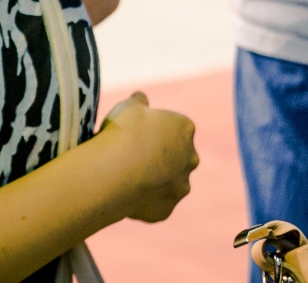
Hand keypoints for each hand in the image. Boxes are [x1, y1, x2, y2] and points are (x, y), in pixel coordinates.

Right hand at [100, 93, 197, 221]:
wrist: (117, 171)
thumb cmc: (124, 133)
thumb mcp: (128, 107)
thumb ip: (137, 102)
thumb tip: (140, 97)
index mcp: (184, 129)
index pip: (176, 129)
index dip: (156, 133)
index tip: (138, 136)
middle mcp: (190, 158)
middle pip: (178, 157)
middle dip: (161, 159)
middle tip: (134, 160)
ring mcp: (180, 186)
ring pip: (170, 184)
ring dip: (155, 183)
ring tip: (127, 180)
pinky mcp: (167, 209)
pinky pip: (156, 205)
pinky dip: (144, 203)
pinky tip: (126, 197)